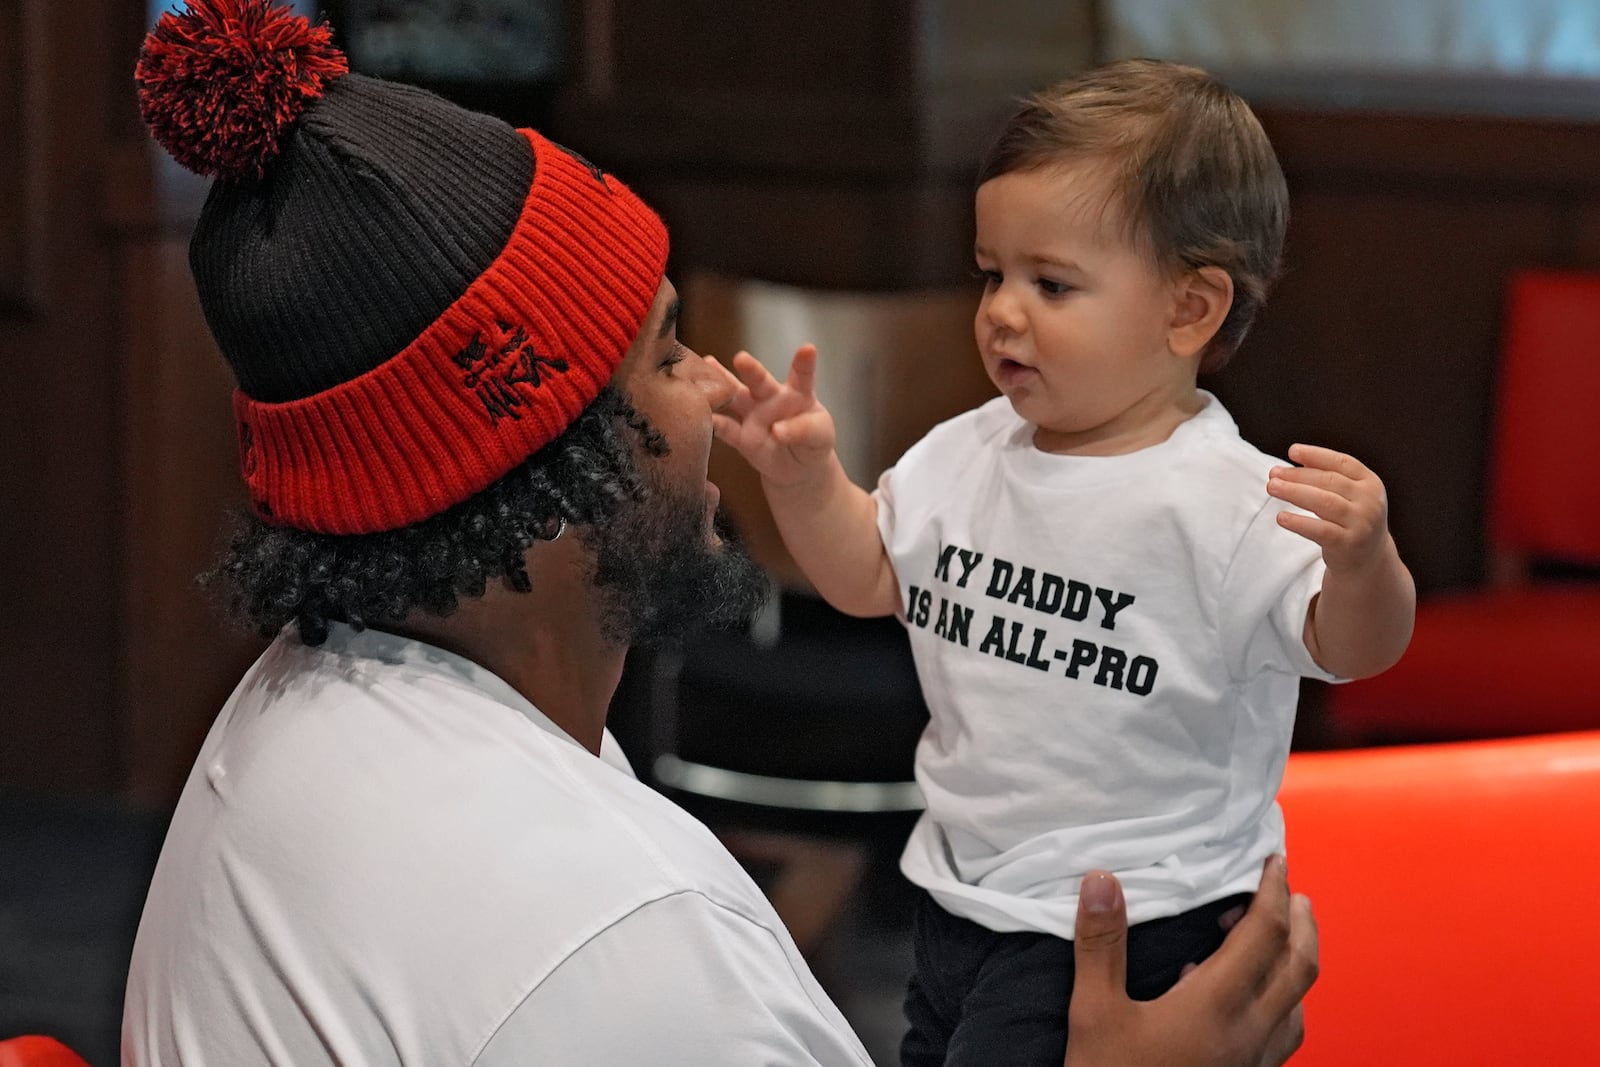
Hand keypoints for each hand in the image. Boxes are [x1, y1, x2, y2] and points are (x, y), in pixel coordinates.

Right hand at [709, 346, 837, 488]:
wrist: (800, 468)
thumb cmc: (814, 441)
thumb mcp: (820, 435)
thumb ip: (803, 429)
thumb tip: (776, 431)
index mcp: (797, 393)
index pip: (802, 375)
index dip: (804, 362)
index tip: (808, 350)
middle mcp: (771, 398)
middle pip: (760, 380)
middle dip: (750, 369)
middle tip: (742, 358)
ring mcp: (754, 415)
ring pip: (736, 396)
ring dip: (723, 383)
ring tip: (708, 365)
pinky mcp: (742, 437)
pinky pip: (727, 429)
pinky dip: (715, 424)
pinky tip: (704, 416)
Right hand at [1063, 857, 1317, 1066]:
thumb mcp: (1093, 1012)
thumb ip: (1101, 944)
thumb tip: (1102, 880)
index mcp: (1217, 1005)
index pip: (1263, 934)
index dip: (1272, 891)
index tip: (1274, 862)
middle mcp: (1250, 1033)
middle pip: (1299, 967)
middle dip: (1301, 922)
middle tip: (1292, 892)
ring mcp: (1255, 1063)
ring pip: (1299, 1004)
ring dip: (1298, 963)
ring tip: (1283, 939)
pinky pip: (1285, 1035)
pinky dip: (1283, 1002)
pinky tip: (1254, 1003)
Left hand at [1267, 443, 1393, 573]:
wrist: (1367, 559)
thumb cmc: (1349, 520)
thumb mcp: (1348, 496)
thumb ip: (1327, 479)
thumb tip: (1289, 465)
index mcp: (1370, 483)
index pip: (1342, 462)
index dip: (1316, 455)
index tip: (1292, 451)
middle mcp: (1370, 501)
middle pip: (1330, 481)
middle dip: (1298, 475)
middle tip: (1273, 473)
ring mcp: (1361, 523)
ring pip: (1324, 502)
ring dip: (1295, 492)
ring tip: (1272, 487)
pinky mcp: (1348, 543)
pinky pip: (1320, 530)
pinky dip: (1299, 522)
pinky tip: (1281, 517)